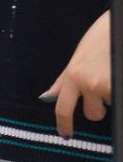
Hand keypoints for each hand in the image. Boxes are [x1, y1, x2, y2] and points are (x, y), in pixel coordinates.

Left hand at [42, 12, 110, 137]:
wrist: (118, 27)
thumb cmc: (101, 39)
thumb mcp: (77, 58)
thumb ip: (63, 80)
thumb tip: (47, 96)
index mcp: (72, 76)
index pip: (62, 108)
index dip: (64, 125)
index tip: (66, 134)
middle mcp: (88, 83)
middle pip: (92, 114)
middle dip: (98, 106)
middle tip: (102, 87)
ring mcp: (107, 87)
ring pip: (110, 105)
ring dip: (112, 95)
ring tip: (111, 74)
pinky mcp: (119, 87)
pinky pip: (118, 98)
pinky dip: (117, 89)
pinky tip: (116, 75)